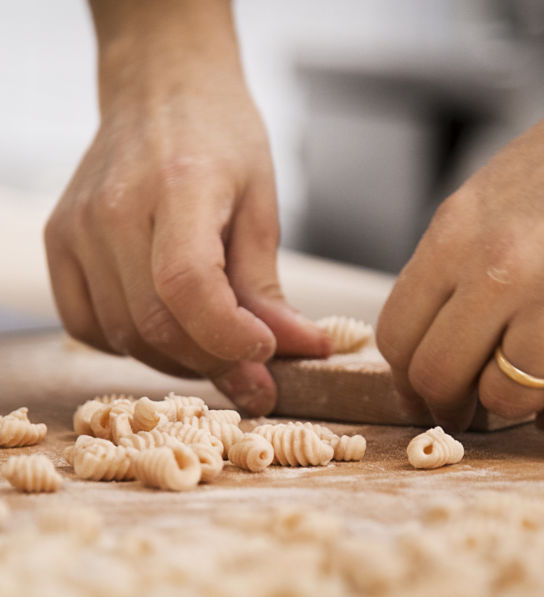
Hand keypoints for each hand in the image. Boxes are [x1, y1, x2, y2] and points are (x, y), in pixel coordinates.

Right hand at [45, 0, 329, 414]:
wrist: (159, 89)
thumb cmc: (221, 138)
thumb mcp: (261, 204)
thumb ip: (269, 286)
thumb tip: (298, 350)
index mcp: (179, 185)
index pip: (188, 285)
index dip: (229, 336)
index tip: (267, 353)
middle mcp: (114, 208)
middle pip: (156, 324)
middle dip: (215, 363)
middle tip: (256, 373)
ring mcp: (77, 227)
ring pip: (125, 335)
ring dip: (180, 361)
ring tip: (218, 349)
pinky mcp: (58, 243)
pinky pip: (89, 327)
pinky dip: (133, 346)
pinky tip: (168, 330)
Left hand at [377, 22, 543, 431]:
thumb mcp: (477, 205)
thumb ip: (445, 275)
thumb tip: (426, 348)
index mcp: (453, 237)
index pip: (397, 337)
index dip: (403, 380)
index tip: (419, 394)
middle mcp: (502, 266)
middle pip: (439, 375)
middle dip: (446, 406)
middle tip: (462, 411)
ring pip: (508, 397)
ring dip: (511, 408)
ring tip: (523, 393)